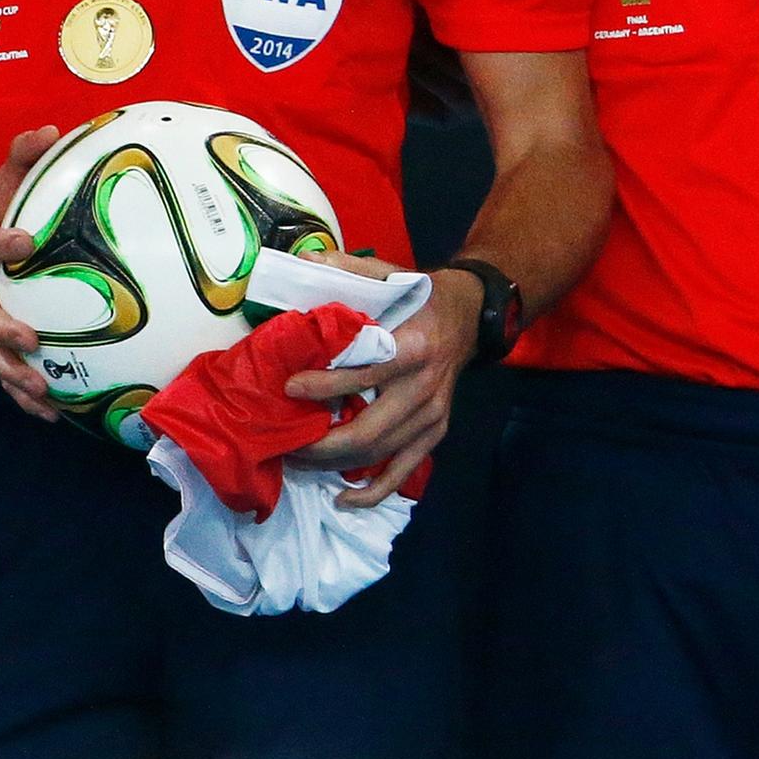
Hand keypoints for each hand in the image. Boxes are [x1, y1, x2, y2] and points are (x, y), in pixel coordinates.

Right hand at [0, 126, 57, 416]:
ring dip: (12, 375)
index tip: (27, 240)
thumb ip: (21, 159)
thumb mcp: (3, 186)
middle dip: (1, 331)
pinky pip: (3, 373)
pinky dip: (22, 396)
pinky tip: (53, 413)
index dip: (1, 242)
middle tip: (30, 342)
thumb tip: (49, 130)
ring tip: (42, 391)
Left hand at [280, 257, 479, 506]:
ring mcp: (433, 414)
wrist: (472, 315)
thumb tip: (303, 262)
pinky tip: (343, 497)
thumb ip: (349, 270)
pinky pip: (404, 470)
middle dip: (322, 442)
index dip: (325, 385)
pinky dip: (374, 490)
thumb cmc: (424, 296)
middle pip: (369, 430)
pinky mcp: (436, 430)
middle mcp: (425, 387)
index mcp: (414, 346)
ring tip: (299, 459)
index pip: (365, 374)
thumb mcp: (392, 274)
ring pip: (380, 453)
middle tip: (286, 442)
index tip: (289, 388)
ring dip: (336, 463)